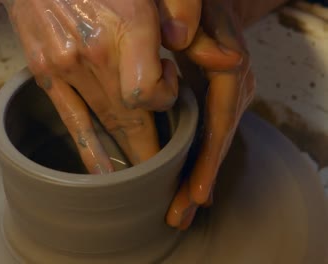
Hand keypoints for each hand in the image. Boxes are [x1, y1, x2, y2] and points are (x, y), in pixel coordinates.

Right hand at [2, 0, 178, 172]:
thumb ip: (183, 16)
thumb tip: (212, 55)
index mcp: (128, 23)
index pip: (151, 92)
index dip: (166, 97)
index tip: (170, 82)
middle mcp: (95, 50)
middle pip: (130, 113)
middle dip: (150, 144)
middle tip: (164, 169)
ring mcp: (65, 65)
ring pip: (105, 119)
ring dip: (126, 146)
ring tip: (141, 173)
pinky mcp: (45, 72)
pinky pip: (71, 118)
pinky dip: (88, 148)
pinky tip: (101, 171)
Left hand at [157, 0, 254, 228]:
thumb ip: (185, 13)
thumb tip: (181, 41)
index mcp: (227, 64)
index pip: (219, 120)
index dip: (208, 158)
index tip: (196, 193)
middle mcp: (232, 83)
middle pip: (217, 140)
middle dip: (200, 179)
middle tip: (180, 216)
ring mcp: (223, 92)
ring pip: (212, 141)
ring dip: (197, 176)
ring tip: (180, 211)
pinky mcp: (211, 96)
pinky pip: (207, 132)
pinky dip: (197, 159)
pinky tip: (189, 184)